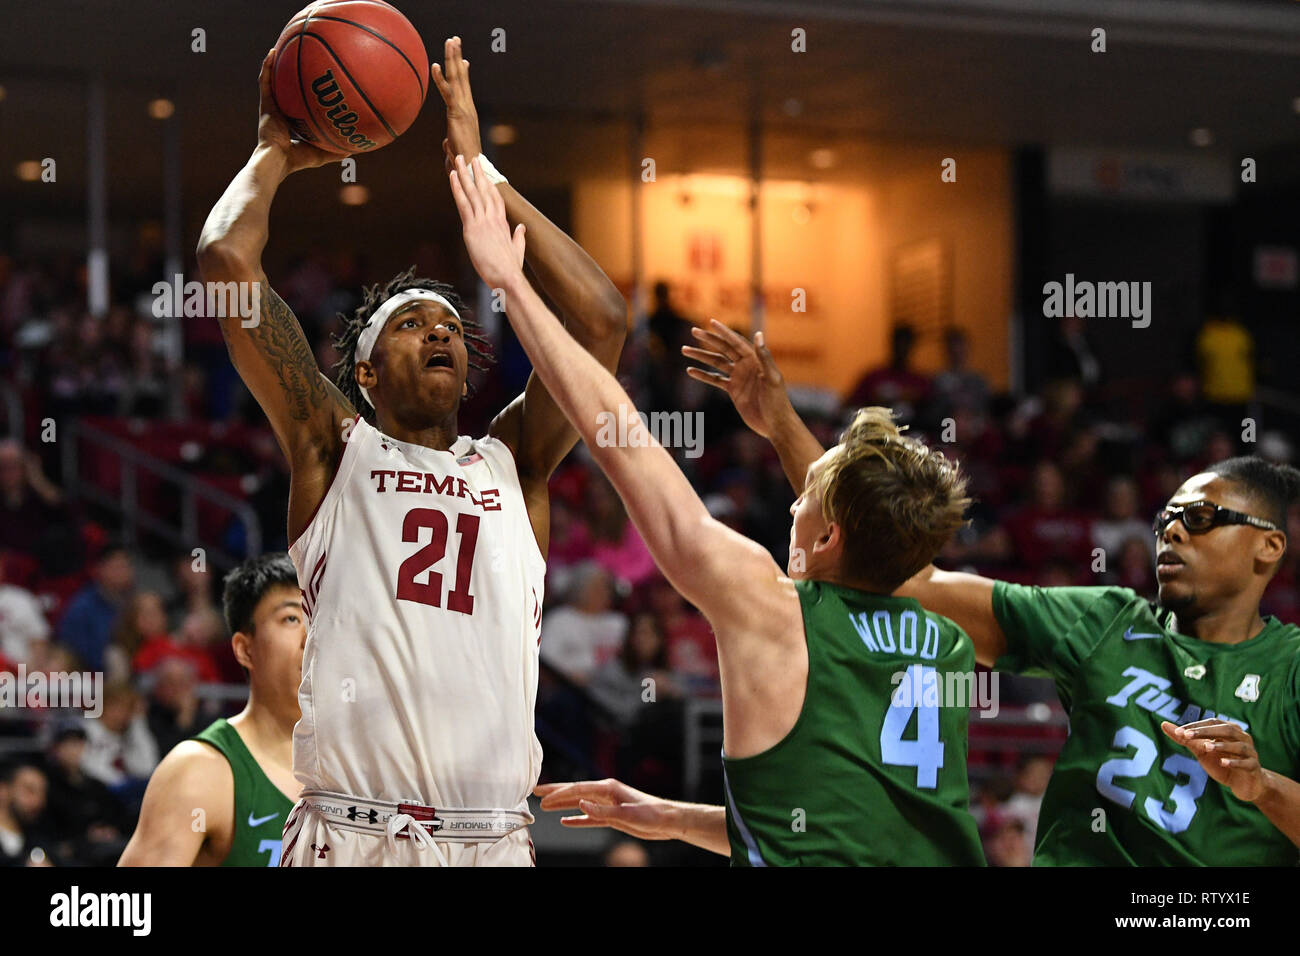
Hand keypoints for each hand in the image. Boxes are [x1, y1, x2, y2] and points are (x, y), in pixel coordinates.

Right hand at [256, 48, 341, 171]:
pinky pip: (265, 81)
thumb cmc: (296, 161)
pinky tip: (273, 52)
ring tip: (284, 45)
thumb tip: (356, 150)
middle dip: (292, 72)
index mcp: (292, 121)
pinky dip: (267, 66)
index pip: (299, 102)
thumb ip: (335, 151)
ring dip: (278, 63)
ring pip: (274, 79)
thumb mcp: (321, 154)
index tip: (316, 81)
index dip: (304, 92)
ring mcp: (272, 106)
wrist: (276, 161)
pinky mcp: (264, 104)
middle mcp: (281, 111)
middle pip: (287, 87)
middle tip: (302, 57)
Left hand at [431, 36, 482, 174]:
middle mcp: (467, 106)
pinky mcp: (457, 113)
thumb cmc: (463, 162)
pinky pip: (447, 92)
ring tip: (451, 41)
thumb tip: (445, 144)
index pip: (464, 88)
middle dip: (457, 56)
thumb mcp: (454, 148)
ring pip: (457, 78)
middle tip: (455, 39)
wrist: (472, 168)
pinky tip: (436, 64)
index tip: (463, 59)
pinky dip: (441, 78)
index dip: (463, 72)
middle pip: (461, 76)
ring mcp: (463, 108)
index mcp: (467, 112)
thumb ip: (449, 142)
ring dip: (453, 58)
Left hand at [449, 154, 524, 289]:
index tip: (484, 172)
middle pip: (484, 189)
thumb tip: (522, 228)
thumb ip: (519, 237)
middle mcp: (493, 217)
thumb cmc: (512, 268)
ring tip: (458, 159)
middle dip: (476, 172)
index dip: (488, 183)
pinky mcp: (472, 228)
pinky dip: (457, 188)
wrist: (508, 277)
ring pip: (472, 191)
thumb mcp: (518, 250)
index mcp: (503, 223)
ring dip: (464, 174)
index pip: (495, 197)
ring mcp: (483, 221)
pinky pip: (463, 203)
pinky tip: (452, 176)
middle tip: (470, 157)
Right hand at [534, 778, 679, 840]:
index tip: (541, 794)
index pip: (578, 789)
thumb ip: (602, 810)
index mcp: (608, 788)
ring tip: (545, 807)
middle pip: (575, 792)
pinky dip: (576, 819)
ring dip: (562, 805)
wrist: (667, 821)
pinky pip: (589, 817)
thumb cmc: (651, 813)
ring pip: (579, 804)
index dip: (558, 792)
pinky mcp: (611, 817)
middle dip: (555, 793)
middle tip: (536, 793)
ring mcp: (607, 804)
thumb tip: (580, 804)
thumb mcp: (627, 813)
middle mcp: (605, 793)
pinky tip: (565, 821)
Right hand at [683, 320, 788, 438]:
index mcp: (755, 359)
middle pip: (723, 348)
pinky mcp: (733, 390)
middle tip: (693, 331)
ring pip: (716, 362)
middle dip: (708, 340)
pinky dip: (703, 375)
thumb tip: (758, 334)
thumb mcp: (772, 378)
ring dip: (701, 356)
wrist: (774, 424)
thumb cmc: (777, 401)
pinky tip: (690, 370)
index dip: (724, 332)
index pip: (736, 342)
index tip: (711, 322)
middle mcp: (746, 365)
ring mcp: (739, 377)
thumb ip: (764, 357)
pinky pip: (715, 379)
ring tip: (685, 349)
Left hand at [1161, 719, 1265, 802]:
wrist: (1243, 784)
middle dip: (1206, 732)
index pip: (1212, 723)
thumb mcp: (1201, 750)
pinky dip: (1235, 762)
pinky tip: (1223, 763)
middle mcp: (1242, 737)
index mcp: (1228, 730)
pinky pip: (1247, 763)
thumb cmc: (1220, 762)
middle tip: (1188, 735)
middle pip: (1226, 730)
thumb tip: (1163, 724)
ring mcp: (1250, 752)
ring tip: (1206, 747)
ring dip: (1221, 746)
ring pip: (1238, 745)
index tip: (1179, 731)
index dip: (1196, 726)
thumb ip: (1185, 738)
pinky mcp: (1254, 767)